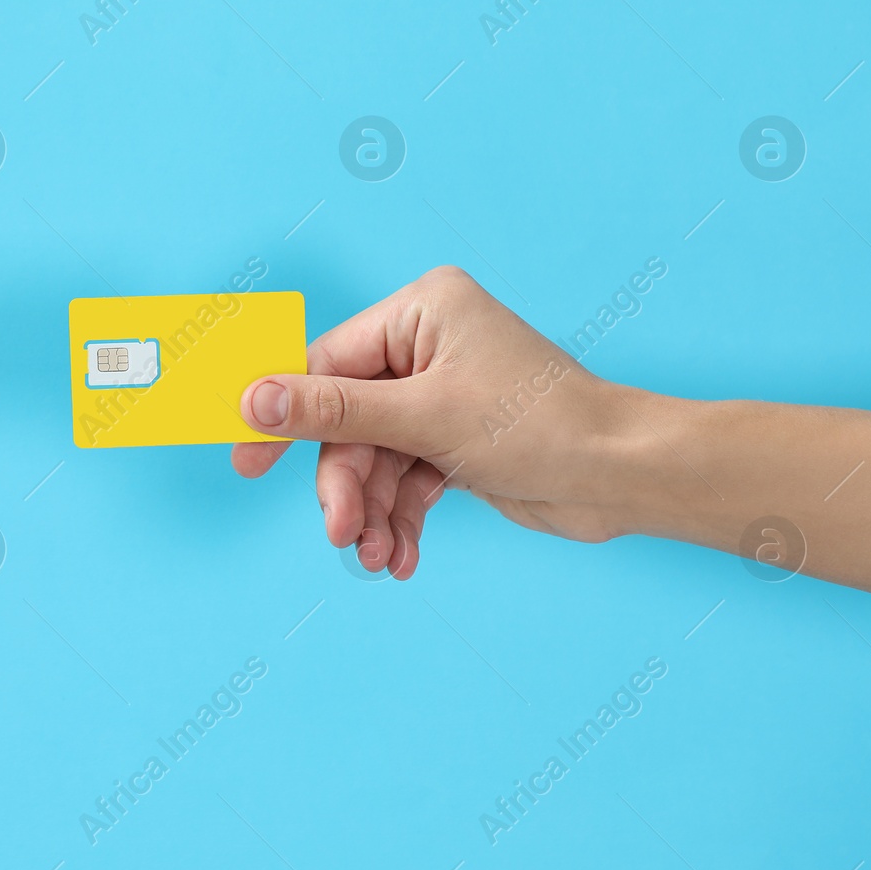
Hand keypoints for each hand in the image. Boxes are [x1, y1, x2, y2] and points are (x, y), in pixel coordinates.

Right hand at [232, 266, 643, 578]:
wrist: (622, 477)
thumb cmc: (540, 425)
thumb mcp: (424, 418)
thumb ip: (333, 412)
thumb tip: (254, 400)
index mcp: (422, 311)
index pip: (327, 363)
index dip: (285, 415)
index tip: (248, 462)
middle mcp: (428, 345)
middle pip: (348, 421)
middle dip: (347, 484)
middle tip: (342, 533)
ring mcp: (442, 395)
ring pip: (374, 459)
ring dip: (373, 513)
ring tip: (380, 558)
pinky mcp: (455, 441)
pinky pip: (405, 479)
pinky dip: (400, 518)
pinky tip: (403, 556)